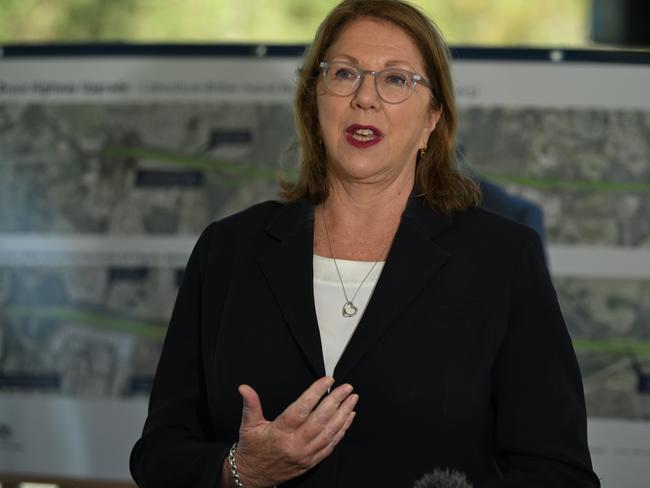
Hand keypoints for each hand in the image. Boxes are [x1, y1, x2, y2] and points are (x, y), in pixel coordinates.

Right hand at [233, 376, 357, 487]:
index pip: (301, 409)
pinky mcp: (311, 462)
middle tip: (347, 388)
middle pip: (320, 420)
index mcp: (279, 432)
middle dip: (336, 401)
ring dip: (343, 415)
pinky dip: (341, 431)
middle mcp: (294, 444)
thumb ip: (251, 404)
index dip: (315, 393)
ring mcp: (305, 454)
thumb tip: (244, 387)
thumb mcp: (248, 425)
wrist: (252, 477)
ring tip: (352, 400)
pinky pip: (330, 446)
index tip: (327, 381)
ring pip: (329, 433)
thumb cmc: (252, 448)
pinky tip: (348, 418)